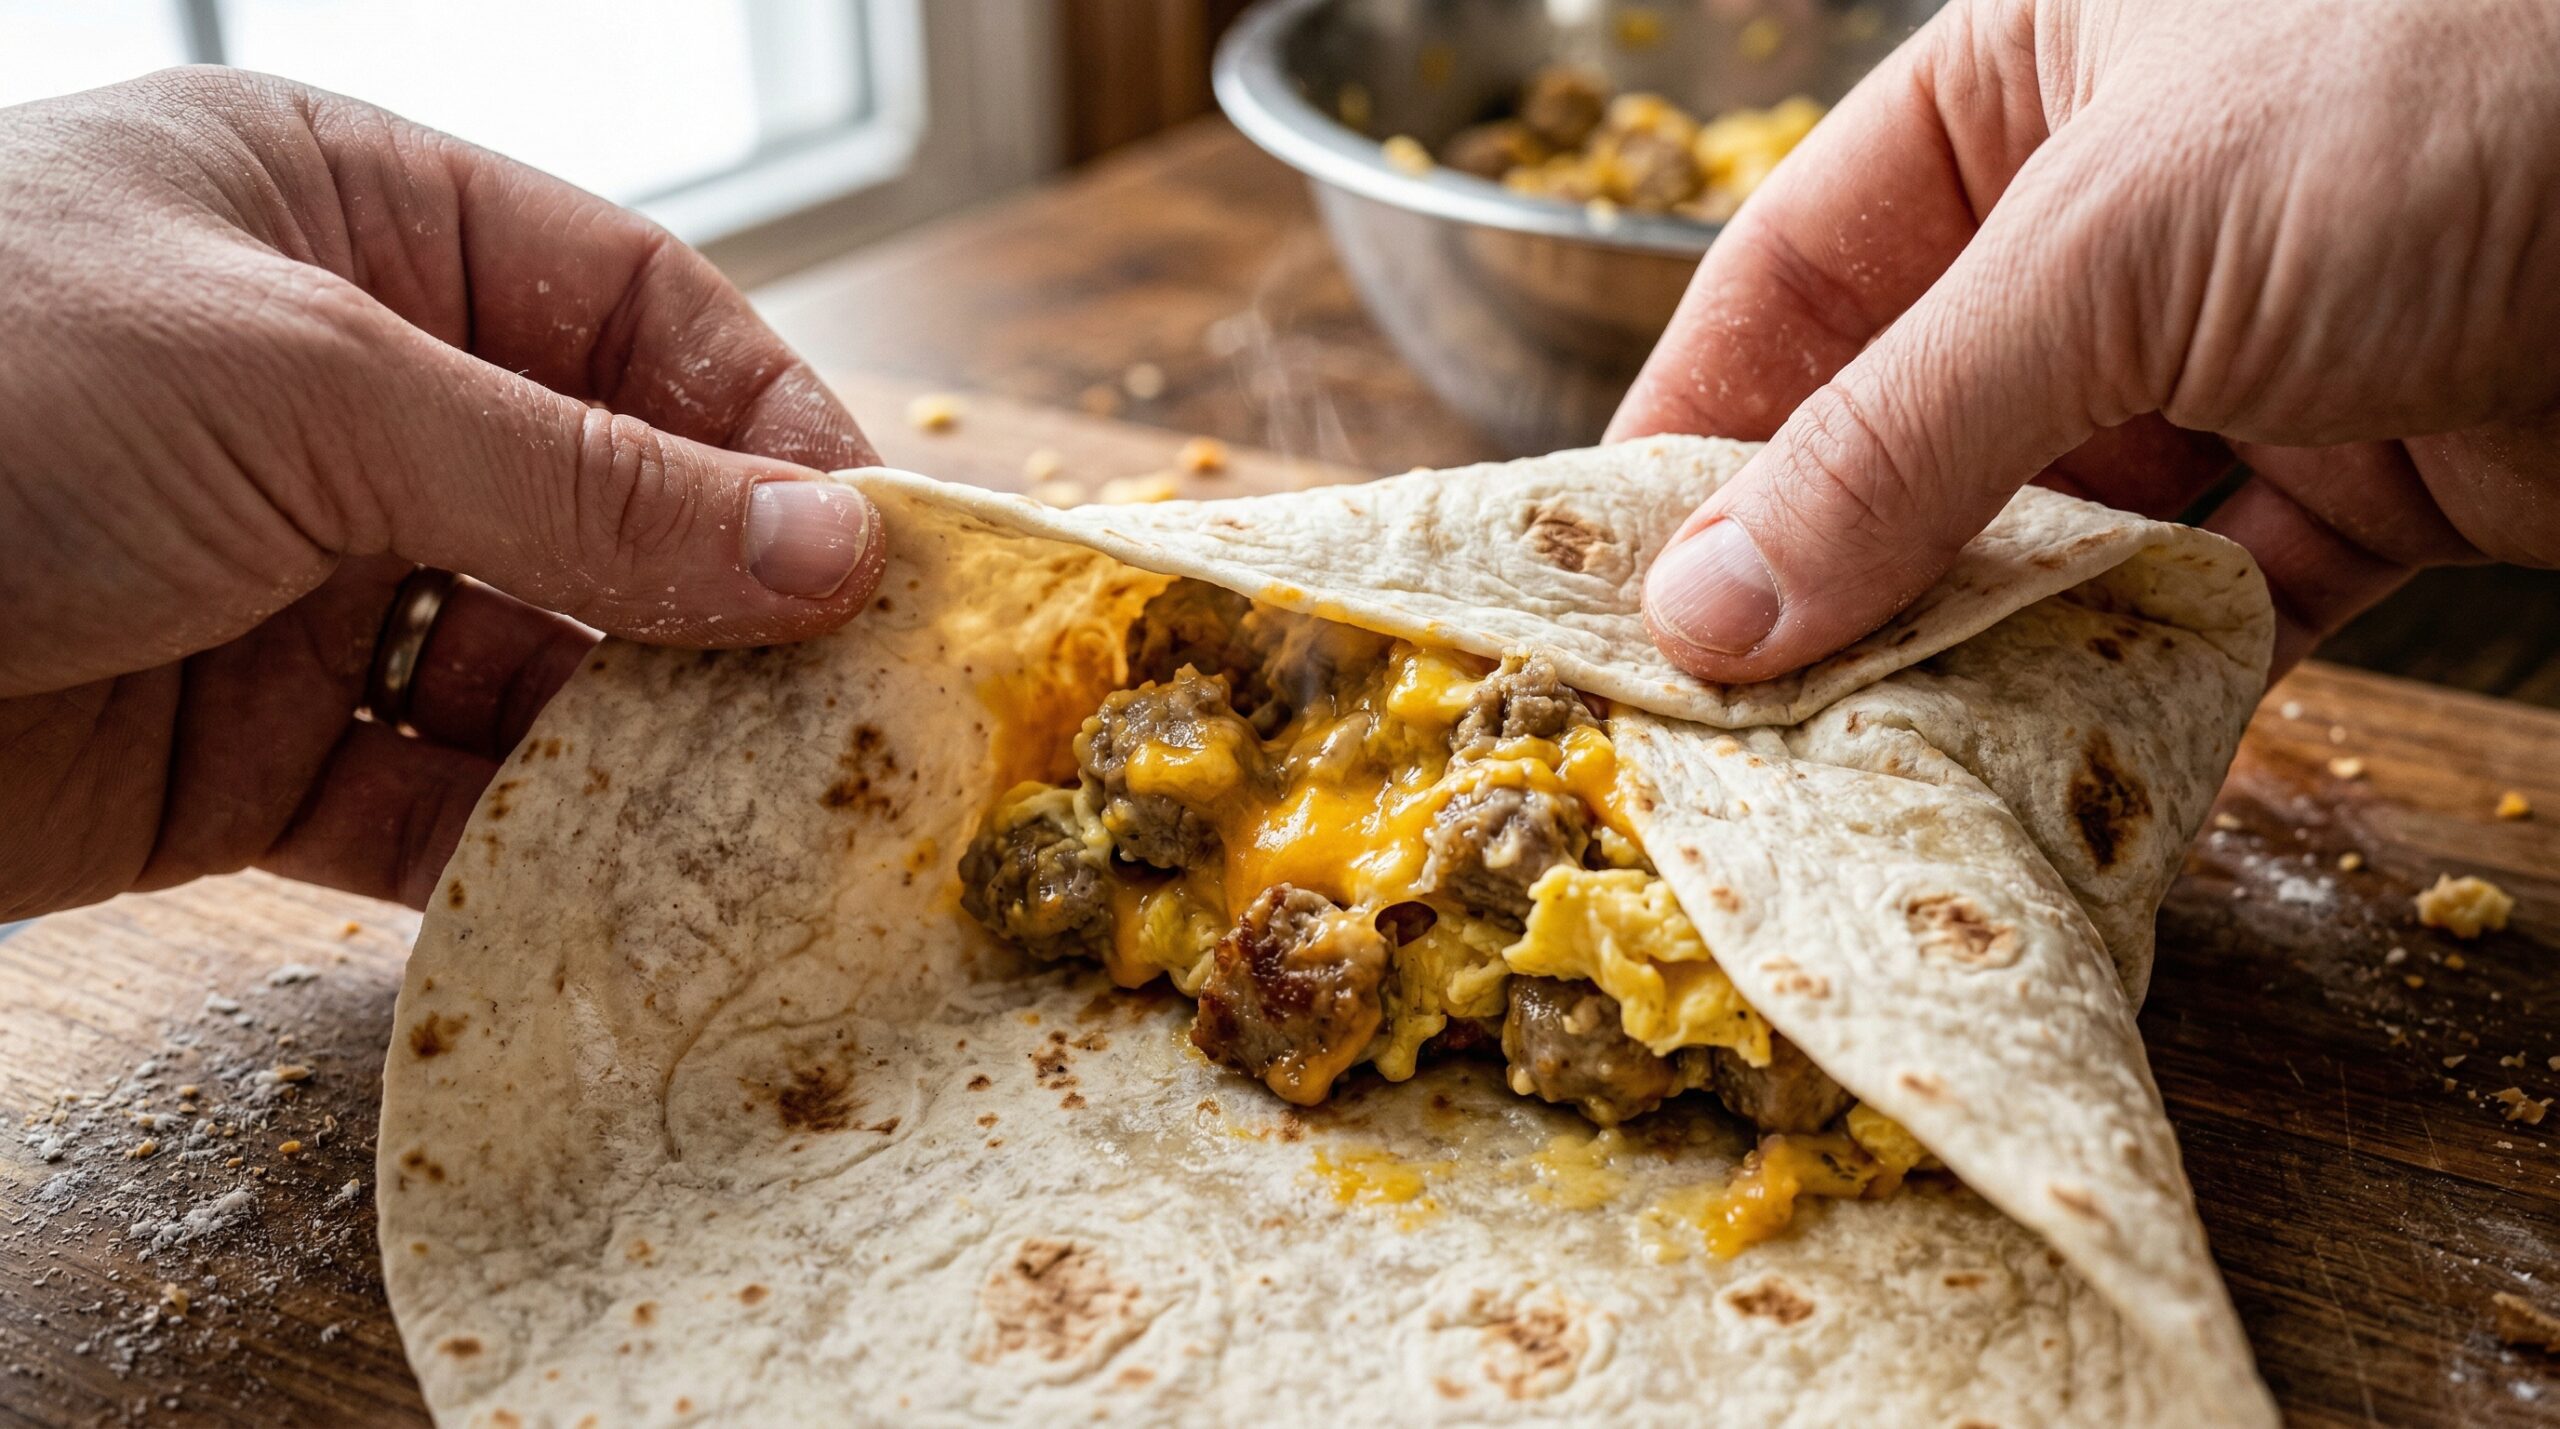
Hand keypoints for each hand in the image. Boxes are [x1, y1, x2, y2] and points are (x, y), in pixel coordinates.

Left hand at [0, 68, 887, 919]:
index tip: (881, 548)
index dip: (769, 426)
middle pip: (605, 502)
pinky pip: (428, 801)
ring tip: (766, 817)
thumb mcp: (309, 388)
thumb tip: (834, 545)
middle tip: (859, 708)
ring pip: (537, 668)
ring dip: (645, 746)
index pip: (630, 315)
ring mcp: (298, 580)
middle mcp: (340, 399)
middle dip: (728, 604)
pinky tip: (609, 889)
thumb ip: (580, 479)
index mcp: (351, 224)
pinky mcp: (242, 753)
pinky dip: (520, 850)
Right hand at [1614, 0, 2559, 682]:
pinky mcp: (2366, 471)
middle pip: (1912, 426)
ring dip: (1984, 652)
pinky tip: (2078, 765)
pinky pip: (2208, 600)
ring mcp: (2243, 351)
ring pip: (2053, 533)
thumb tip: (1707, 609)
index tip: (1606, 589)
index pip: (1792, 282)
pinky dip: (2150, 684)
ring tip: (1880, 772)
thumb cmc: (2449, 84)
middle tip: (1734, 722)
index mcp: (2020, 93)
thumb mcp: (2120, 247)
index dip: (1689, 435)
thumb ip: (1901, 437)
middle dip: (1833, 573)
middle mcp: (2114, 223)